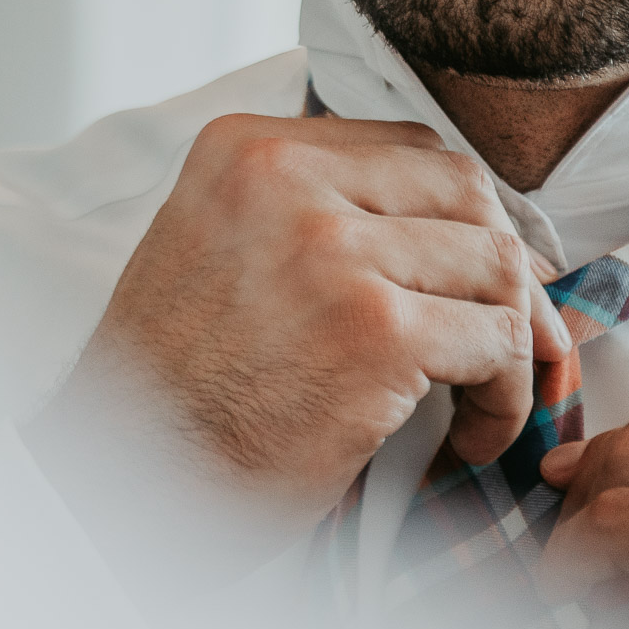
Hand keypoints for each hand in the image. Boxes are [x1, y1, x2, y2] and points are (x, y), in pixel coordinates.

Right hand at [62, 113, 568, 528]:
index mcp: (250, 147)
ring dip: (511, 342)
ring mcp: (332, 251)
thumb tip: (452, 217)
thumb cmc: (176, 384)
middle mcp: (288, 179)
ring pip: (495, 266)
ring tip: (483, 399)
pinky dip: (505, 397)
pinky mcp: (373, 332)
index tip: (477, 276)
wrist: (117, 481)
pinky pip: (494, 343)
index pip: (411, 148)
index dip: (463, 217)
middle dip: (505, 271)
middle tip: (507, 340)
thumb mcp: (219, 244)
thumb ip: (311, 208)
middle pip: (466, 195)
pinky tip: (475, 435)